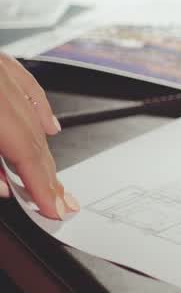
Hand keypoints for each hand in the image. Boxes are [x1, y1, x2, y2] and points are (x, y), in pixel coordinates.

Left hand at [0, 54, 72, 218]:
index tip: (53, 208)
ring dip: (45, 149)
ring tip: (54, 178)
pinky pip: (26, 85)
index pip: (24, 150)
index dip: (40, 184)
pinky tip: (50, 127)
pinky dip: (40, 108)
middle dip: (48, 173)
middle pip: (32, 135)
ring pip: (32, 113)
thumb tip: (3, 188)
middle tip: (62, 202)